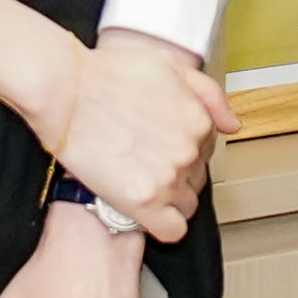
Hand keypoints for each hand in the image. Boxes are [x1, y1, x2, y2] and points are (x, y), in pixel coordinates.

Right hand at [52, 29, 228, 238]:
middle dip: (176, 173)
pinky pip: (173, 230)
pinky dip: (163, 225)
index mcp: (199, 121)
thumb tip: (232, 125)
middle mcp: (189, 151)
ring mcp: (169, 178)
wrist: (65, 91)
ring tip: (138, 182)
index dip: (181, 148)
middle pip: (197, 179)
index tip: (159, 146)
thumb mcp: (170, 66)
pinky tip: (144, 210)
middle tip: (144, 162)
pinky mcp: (144, 202)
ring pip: (186, 205)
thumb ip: (209, 94)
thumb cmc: (109, 75)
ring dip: (168, 199)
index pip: (205, 151)